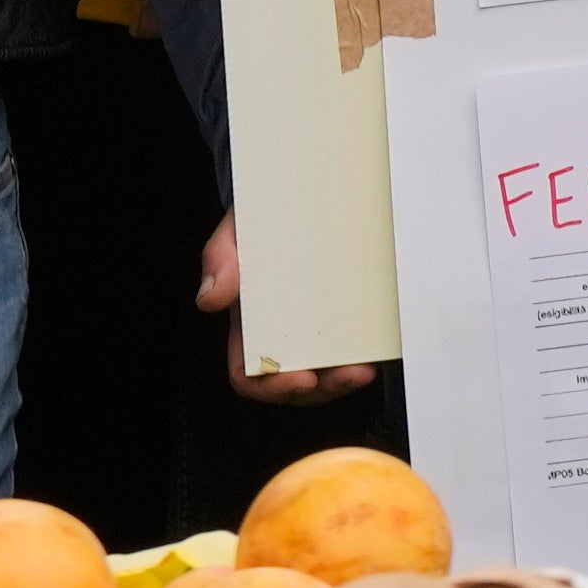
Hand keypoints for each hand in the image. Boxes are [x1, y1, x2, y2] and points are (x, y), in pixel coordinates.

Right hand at [196, 214, 381, 402]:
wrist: (293, 197)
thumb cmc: (260, 222)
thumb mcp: (235, 232)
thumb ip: (219, 258)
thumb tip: (211, 298)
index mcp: (248, 327)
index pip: (249, 376)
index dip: (271, 387)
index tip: (298, 378)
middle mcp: (280, 336)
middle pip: (295, 385)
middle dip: (321, 390)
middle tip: (344, 375)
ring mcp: (312, 331)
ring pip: (326, 377)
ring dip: (346, 382)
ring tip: (362, 370)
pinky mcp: (343, 320)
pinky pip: (351, 352)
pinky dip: (364, 359)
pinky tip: (376, 353)